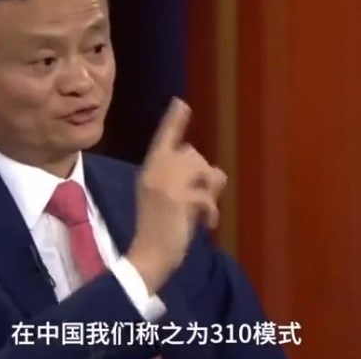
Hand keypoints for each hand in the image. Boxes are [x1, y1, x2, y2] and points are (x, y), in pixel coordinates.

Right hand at [127, 98, 226, 294]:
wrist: (148, 256)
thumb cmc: (156, 230)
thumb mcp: (162, 199)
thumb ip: (179, 181)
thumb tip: (212, 173)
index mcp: (149, 171)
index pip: (163, 139)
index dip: (174, 121)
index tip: (182, 103)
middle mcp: (156, 171)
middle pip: (193, 156)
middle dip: (204, 176)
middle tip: (203, 200)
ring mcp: (167, 184)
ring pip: (204, 171)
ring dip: (210, 192)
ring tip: (203, 212)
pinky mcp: (179, 199)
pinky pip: (208, 196)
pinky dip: (211, 212)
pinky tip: (206, 225)